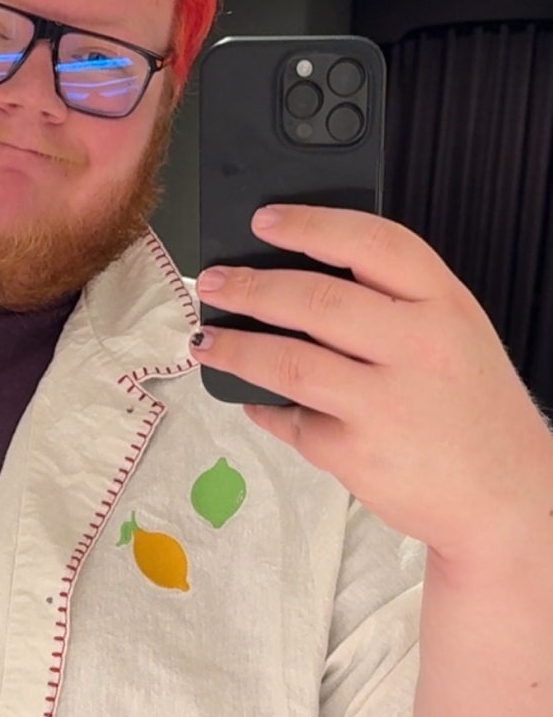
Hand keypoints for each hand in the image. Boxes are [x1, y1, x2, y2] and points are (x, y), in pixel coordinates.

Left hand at [192, 205, 552, 561]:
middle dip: (250, 287)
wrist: (507, 497)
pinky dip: (264, 408)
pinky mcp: (356, 455)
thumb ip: (397, 304)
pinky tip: (252, 399)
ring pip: (288, 362)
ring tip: (208, 341)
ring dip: (236, 348)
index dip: (311, 224)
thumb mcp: (457, 337)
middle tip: (213, 282)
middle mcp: (418, 348)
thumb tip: (303, 279)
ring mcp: (386, 404)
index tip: (265, 219)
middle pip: (315, 300)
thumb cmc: (473, 411)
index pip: (373, 242)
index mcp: (446, 305)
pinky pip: (292, 421)